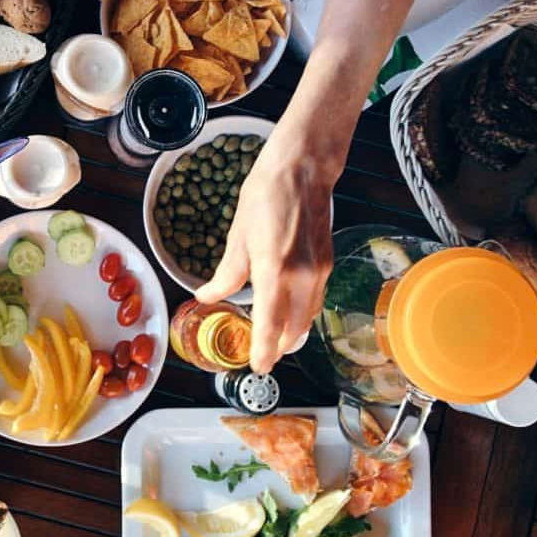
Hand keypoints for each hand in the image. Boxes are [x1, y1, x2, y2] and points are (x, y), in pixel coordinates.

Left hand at [194, 131, 335, 373]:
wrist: (303, 169)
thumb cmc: (266, 195)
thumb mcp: (238, 236)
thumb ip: (226, 273)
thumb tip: (208, 296)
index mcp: (275, 269)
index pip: (270, 322)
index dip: (263, 349)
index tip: (258, 366)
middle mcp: (303, 275)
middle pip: (293, 328)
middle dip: (278, 346)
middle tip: (261, 356)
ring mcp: (320, 270)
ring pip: (307, 316)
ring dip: (291, 332)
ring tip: (272, 340)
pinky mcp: (328, 263)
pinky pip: (315, 299)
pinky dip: (301, 312)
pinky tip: (288, 311)